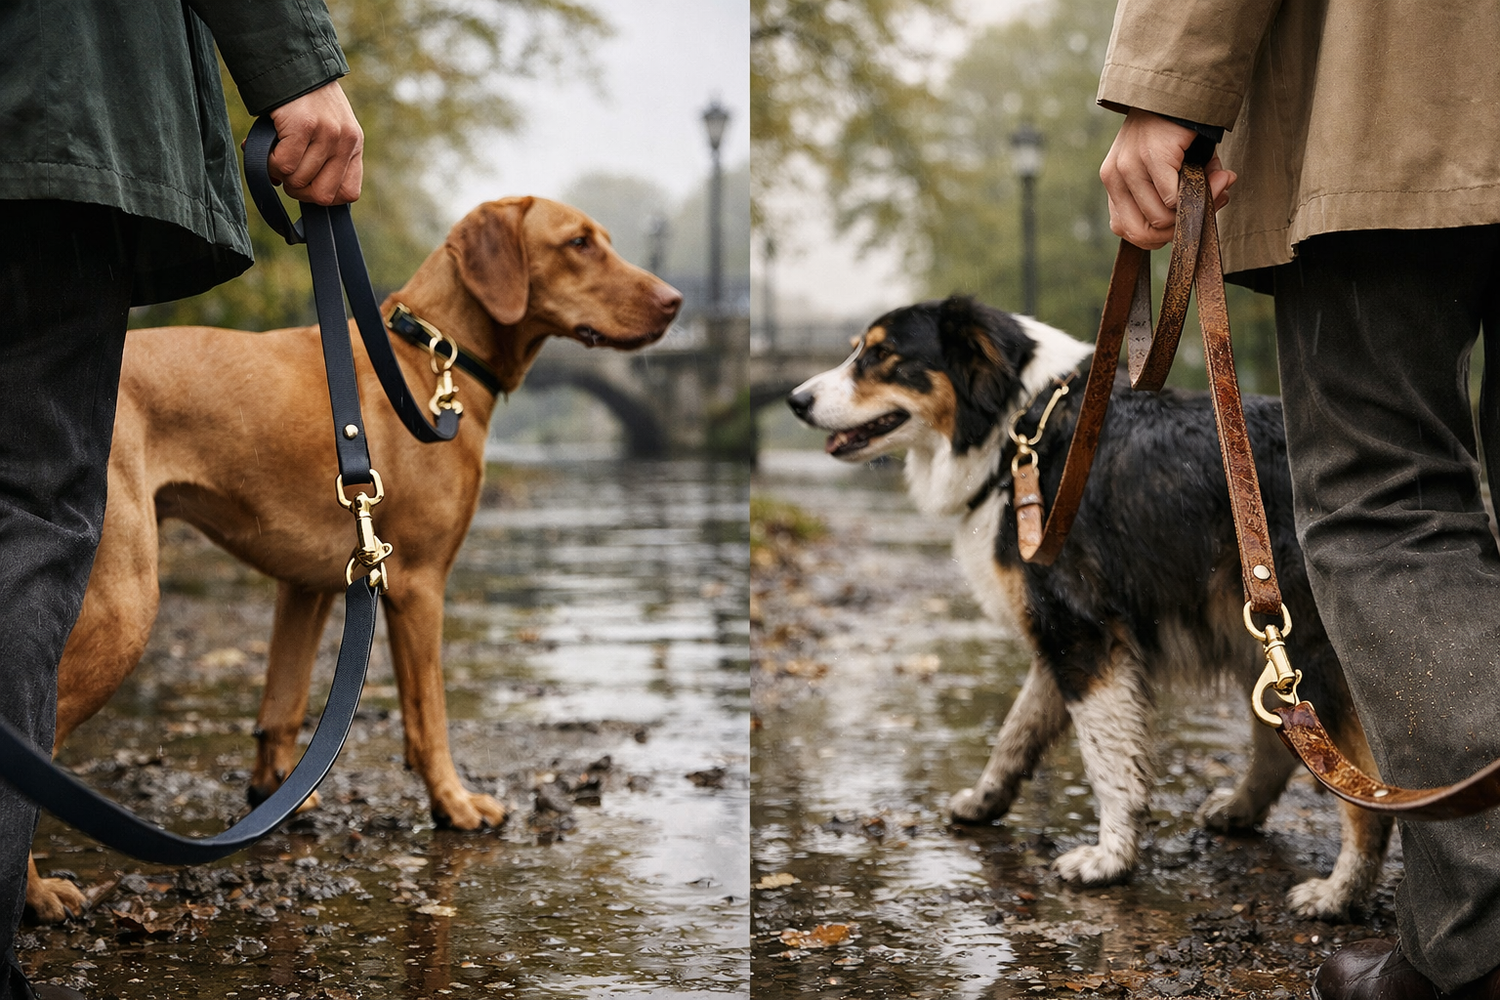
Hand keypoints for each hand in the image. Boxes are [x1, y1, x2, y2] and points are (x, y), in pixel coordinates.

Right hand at [266, 80, 363, 204]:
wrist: (291, 63)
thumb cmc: (304, 103)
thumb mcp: (327, 130)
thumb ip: (321, 159)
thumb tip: (290, 187)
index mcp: (354, 145)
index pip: (349, 193)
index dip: (324, 196)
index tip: (307, 186)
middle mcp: (345, 141)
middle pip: (323, 195)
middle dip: (299, 191)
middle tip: (286, 174)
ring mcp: (327, 133)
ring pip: (299, 181)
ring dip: (281, 175)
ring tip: (275, 155)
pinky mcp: (303, 126)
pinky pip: (284, 166)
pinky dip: (270, 164)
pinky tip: (269, 148)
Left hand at [1099, 108, 1235, 249]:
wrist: (1183, 85)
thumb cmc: (1176, 130)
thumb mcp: (1170, 169)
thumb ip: (1183, 195)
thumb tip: (1214, 205)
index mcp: (1113, 181)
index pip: (1125, 230)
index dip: (1158, 235)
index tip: (1184, 220)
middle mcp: (1114, 176)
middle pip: (1141, 233)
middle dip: (1177, 231)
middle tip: (1206, 208)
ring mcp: (1129, 166)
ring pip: (1160, 219)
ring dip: (1194, 211)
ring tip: (1217, 186)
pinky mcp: (1151, 156)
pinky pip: (1173, 199)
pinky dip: (1201, 195)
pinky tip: (1218, 177)